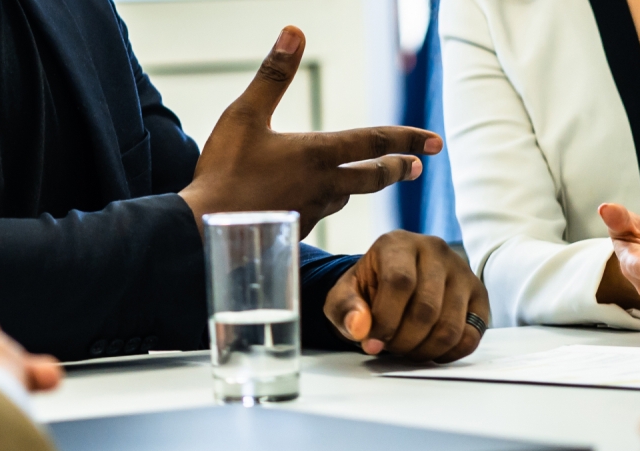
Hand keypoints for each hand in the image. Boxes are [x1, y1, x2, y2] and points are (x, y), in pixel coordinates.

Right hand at [180, 26, 441, 235]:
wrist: (203, 229)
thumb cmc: (224, 170)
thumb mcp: (245, 114)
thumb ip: (273, 75)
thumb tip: (295, 31)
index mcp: (318, 153)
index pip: (375, 143)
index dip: (409, 138)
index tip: (435, 142)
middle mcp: (323, 185)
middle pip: (374, 178)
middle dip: (398, 169)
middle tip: (416, 166)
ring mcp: (311, 211)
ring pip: (347, 198)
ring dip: (362, 187)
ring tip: (367, 180)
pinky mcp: (295, 230)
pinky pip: (320, 214)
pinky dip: (328, 203)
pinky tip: (318, 202)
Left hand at [322, 231, 487, 362]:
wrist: (391, 286)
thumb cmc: (368, 290)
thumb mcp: (343, 296)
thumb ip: (345, 309)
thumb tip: (360, 328)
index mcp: (398, 243)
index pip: (400, 283)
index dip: (385, 320)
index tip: (372, 341)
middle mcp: (435, 250)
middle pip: (426, 309)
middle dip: (403, 340)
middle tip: (389, 347)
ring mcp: (461, 270)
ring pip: (450, 326)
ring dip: (425, 350)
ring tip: (406, 349)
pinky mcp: (478, 293)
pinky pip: (472, 334)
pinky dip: (450, 352)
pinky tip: (430, 351)